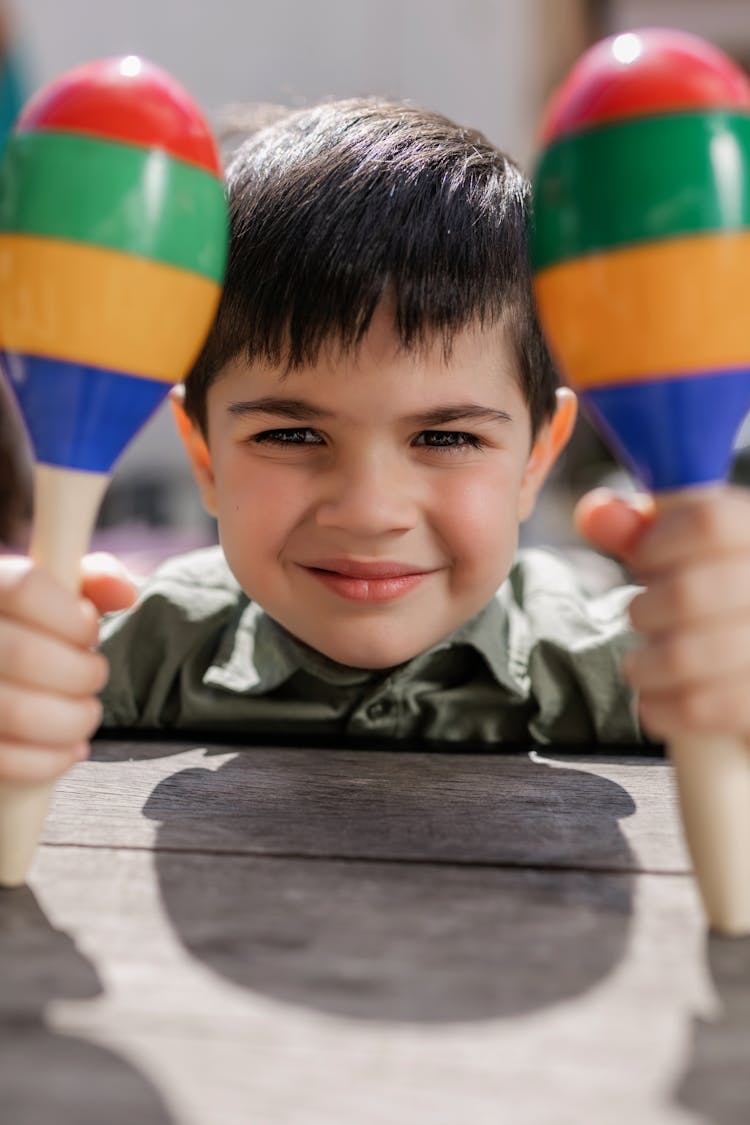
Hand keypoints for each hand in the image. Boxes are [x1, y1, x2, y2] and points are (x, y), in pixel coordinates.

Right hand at [0, 554, 136, 782]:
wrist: (0, 671)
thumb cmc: (26, 631)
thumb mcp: (52, 596)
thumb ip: (92, 582)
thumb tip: (126, 594)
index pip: (25, 588)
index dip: (72, 616)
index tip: (88, 632)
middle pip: (24, 654)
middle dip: (81, 674)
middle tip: (93, 678)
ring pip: (14, 711)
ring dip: (72, 720)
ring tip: (85, 715)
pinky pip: (2, 760)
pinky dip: (48, 761)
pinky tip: (68, 750)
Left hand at [576, 486, 749, 740]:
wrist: (742, 667)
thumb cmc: (711, 598)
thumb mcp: (680, 552)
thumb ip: (638, 530)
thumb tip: (594, 513)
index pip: (709, 521)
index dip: (657, 540)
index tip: (645, 557)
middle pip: (687, 592)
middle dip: (645, 610)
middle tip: (646, 618)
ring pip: (683, 655)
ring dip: (644, 663)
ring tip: (646, 663)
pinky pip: (695, 706)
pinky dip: (659, 705)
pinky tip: (659, 698)